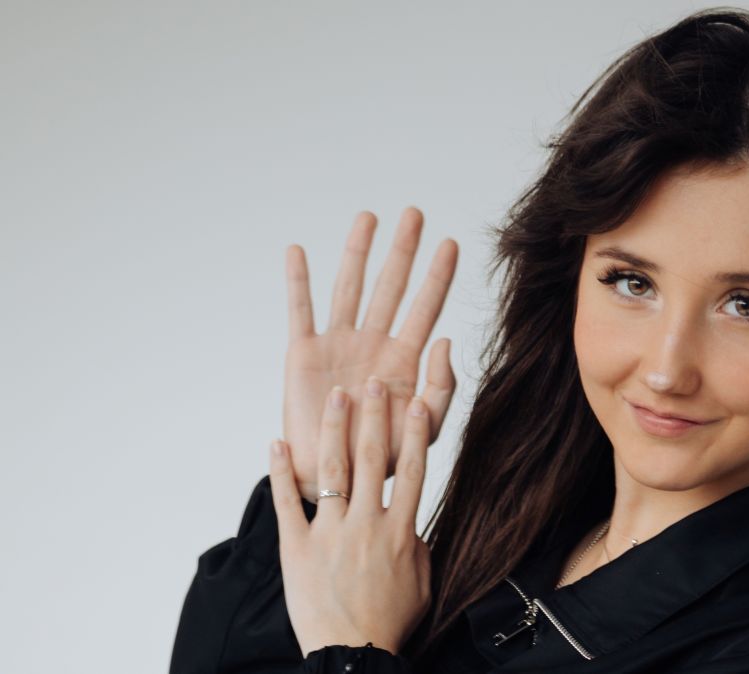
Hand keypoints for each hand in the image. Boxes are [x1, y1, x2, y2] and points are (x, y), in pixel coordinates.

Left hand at [269, 376, 432, 657]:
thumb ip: (418, 545)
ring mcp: (330, 534)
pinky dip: (280, 471)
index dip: (414, 434)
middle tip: (373, 384)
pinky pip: (288, 503)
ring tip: (336, 398)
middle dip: (373, 417)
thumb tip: (413, 524)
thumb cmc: (389, 623)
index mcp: (399, 531)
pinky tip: (275, 442)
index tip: (415, 403)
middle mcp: (366, 524)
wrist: (352, 653)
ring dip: (334, 430)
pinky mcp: (297, 548)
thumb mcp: (421, 582)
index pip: (411, 471)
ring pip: (333, 471)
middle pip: (371, 460)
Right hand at [282, 208, 457, 503]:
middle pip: (391, 286)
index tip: (451, 243)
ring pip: (350, 288)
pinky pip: (301, 311)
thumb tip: (444, 339)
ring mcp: (339, 344)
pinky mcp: (304, 354)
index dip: (438, 276)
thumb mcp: (427, 427)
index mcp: (405, 358)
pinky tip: (297, 251)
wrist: (339, 481)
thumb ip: (442, 386)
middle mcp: (373, 343)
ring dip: (358, 253)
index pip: (425, 306)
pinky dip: (298, 281)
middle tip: (414, 213)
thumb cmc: (384, 458)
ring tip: (369, 218)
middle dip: (403, 251)